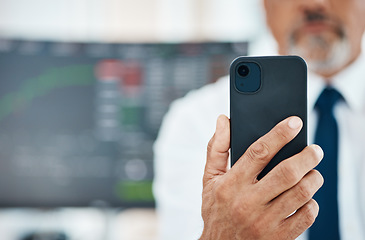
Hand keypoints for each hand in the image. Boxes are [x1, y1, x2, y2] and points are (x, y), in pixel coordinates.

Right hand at [200, 115, 323, 239]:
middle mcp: (247, 202)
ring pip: (301, 193)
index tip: (295, 122)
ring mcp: (264, 222)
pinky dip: (312, 203)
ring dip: (313, 178)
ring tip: (313, 172)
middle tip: (315, 149)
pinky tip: (306, 197)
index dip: (279, 134)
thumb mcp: (209, 178)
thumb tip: (223, 120)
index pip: (258, 152)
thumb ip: (217, 148)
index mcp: (230, 184)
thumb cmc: (216, 209)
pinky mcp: (278, 237)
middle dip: (306, 157)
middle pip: (286, 173)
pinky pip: (306, 216)